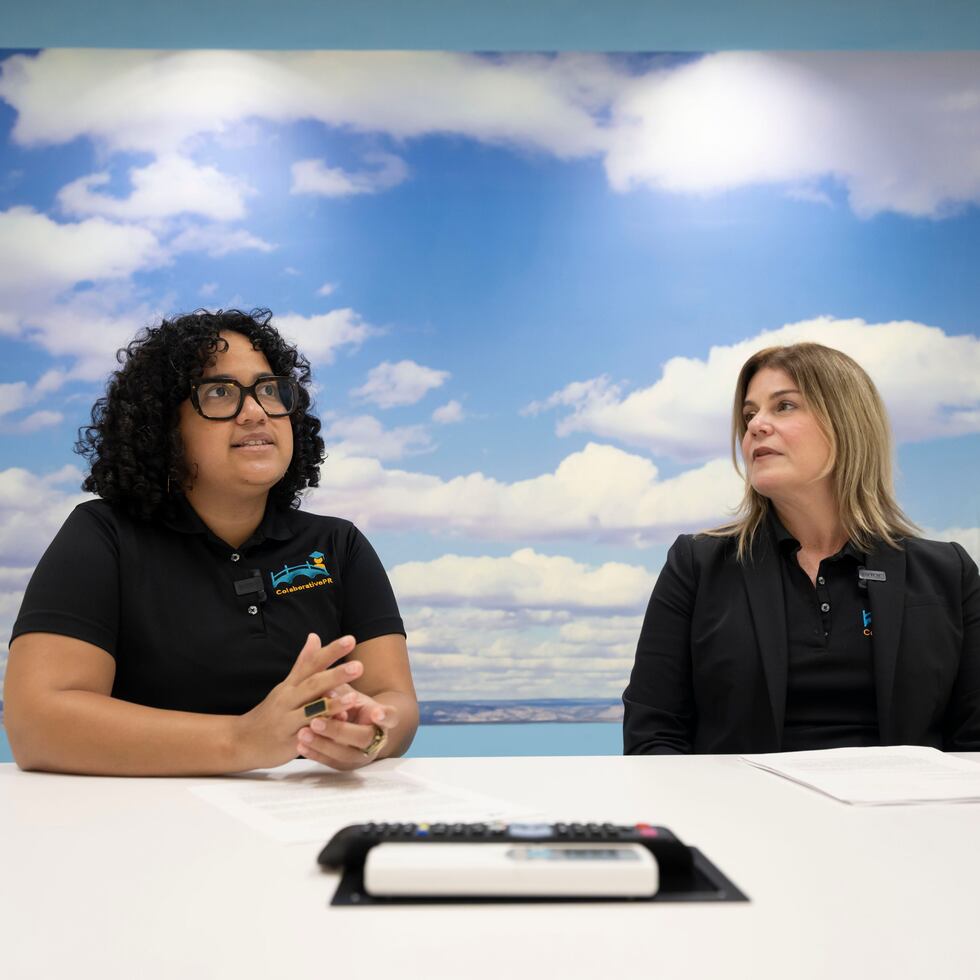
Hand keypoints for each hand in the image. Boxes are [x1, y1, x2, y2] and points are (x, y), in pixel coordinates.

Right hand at [234, 633, 361, 770]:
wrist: (240, 741)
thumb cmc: (270, 713)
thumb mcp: (285, 686)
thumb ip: (303, 663)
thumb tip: (315, 636)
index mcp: (291, 685)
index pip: (312, 663)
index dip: (331, 652)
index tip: (350, 639)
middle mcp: (289, 699)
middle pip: (313, 684)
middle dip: (336, 675)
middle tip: (358, 667)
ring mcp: (287, 720)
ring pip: (311, 711)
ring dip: (332, 704)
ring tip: (353, 697)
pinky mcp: (289, 741)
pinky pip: (308, 735)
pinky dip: (322, 730)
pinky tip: (338, 727)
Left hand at [296, 685, 398, 770]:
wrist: (357, 724)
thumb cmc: (352, 704)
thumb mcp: (349, 693)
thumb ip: (339, 690)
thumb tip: (326, 691)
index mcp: (383, 717)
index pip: (391, 717)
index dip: (385, 716)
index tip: (376, 712)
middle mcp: (377, 739)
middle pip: (363, 738)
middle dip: (338, 730)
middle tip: (316, 722)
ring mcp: (362, 755)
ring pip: (346, 755)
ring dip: (322, 745)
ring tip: (302, 733)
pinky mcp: (347, 765)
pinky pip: (332, 763)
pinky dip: (315, 754)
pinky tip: (300, 745)